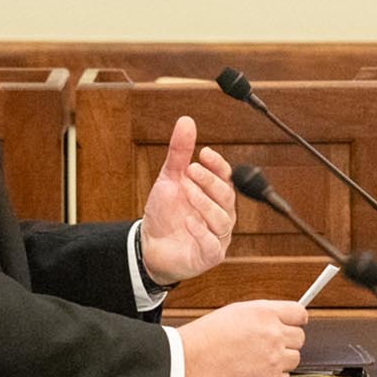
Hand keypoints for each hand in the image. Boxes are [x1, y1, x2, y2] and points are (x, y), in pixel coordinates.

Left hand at [141, 116, 235, 285]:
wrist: (150, 245)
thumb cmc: (165, 212)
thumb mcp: (169, 178)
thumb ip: (179, 152)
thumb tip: (186, 121)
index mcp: (215, 195)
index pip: (225, 176)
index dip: (218, 164)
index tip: (203, 153)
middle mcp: (221, 214)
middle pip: (226, 195)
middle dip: (210, 182)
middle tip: (191, 171)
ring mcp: (217, 235)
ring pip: (222, 219)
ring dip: (205, 204)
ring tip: (187, 192)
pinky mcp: (209, 255)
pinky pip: (213, 244)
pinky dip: (202, 232)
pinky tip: (189, 221)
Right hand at [179, 300, 308, 376]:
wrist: (188, 363)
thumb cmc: (206, 337)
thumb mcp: (237, 311)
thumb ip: (265, 313)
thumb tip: (284, 317)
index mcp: (265, 313)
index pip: (300, 313)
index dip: (295, 319)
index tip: (292, 323)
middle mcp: (273, 335)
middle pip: (300, 337)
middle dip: (285, 340)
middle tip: (265, 344)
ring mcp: (274, 360)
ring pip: (294, 358)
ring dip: (280, 359)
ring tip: (256, 359)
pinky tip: (254, 372)